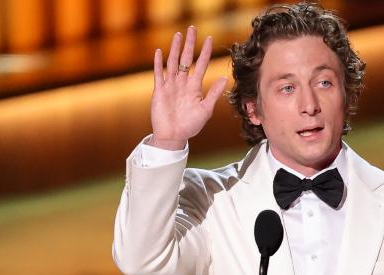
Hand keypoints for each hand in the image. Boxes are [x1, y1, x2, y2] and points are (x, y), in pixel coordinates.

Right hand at [150, 26, 227, 149]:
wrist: (173, 136)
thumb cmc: (190, 125)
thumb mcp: (206, 109)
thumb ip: (213, 93)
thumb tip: (225, 78)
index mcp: (195, 87)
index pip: (201, 65)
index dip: (206, 52)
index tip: (210, 39)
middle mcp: (183, 83)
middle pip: (187, 59)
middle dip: (190, 44)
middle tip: (192, 28)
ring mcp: (171, 86)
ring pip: (173, 63)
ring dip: (175, 49)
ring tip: (178, 35)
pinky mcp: (159, 91)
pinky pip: (159, 74)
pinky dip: (158, 63)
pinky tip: (159, 52)